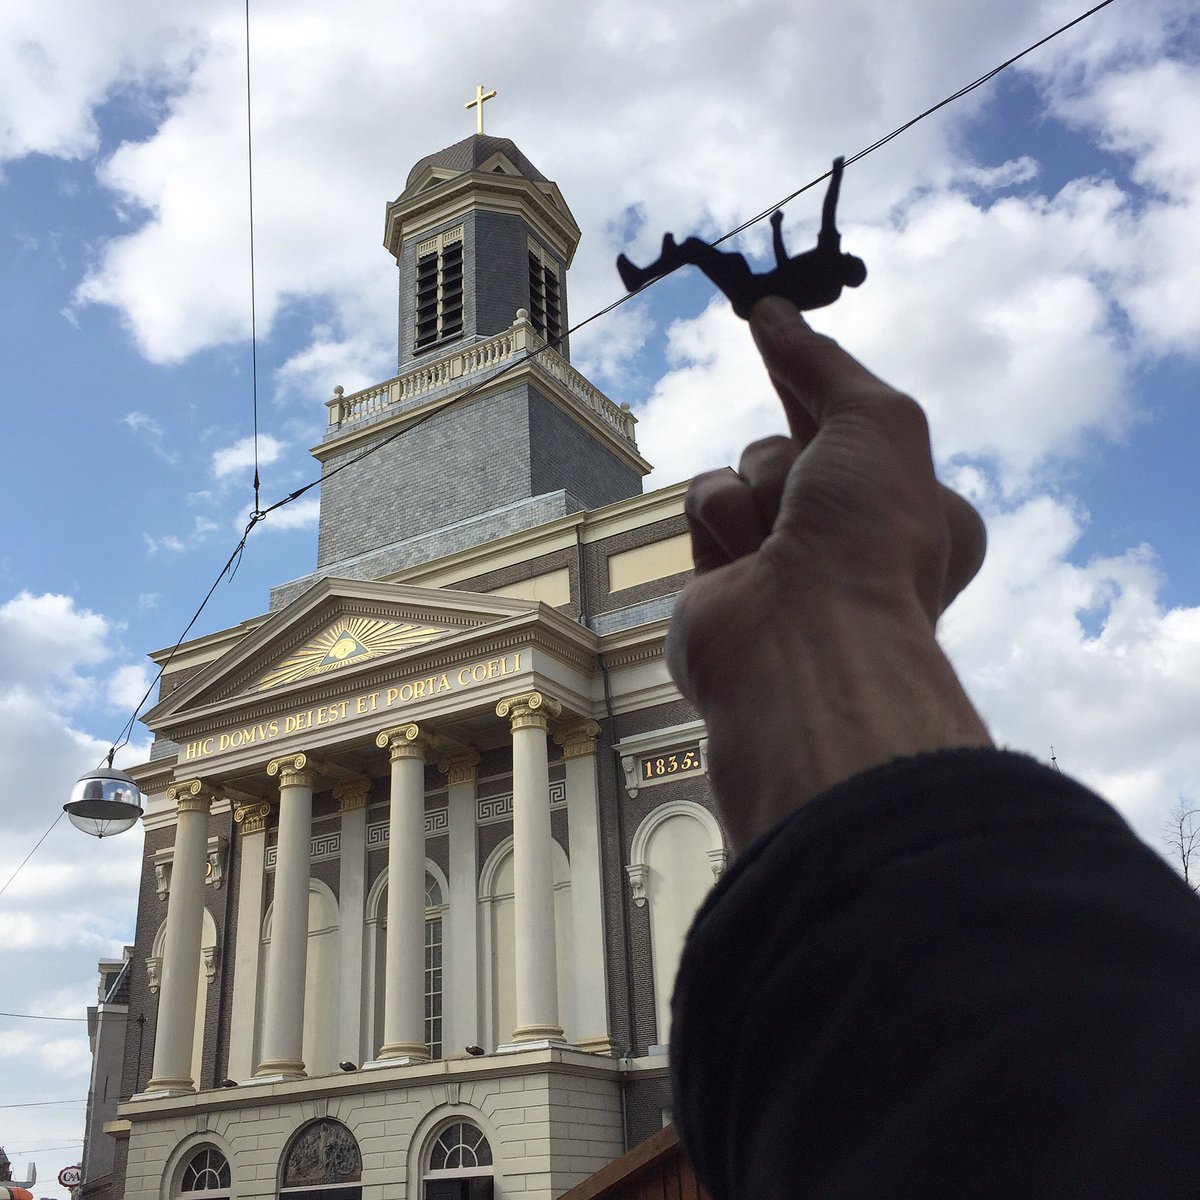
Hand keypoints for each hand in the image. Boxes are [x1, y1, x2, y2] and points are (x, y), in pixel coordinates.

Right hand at [667, 297, 991, 854]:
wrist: (804, 645)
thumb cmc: (869, 539)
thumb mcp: (877, 421)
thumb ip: (824, 363)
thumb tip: (770, 312)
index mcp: (913, 506)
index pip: (853, 420)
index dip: (816, 383)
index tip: (773, 331)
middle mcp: (849, 535)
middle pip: (794, 442)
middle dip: (794, 457)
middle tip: (813, 495)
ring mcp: (782, 557)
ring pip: (747, 469)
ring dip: (759, 489)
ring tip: (778, 541)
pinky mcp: (721, 575)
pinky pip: (705, 502)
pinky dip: (720, 518)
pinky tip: (741, 557)